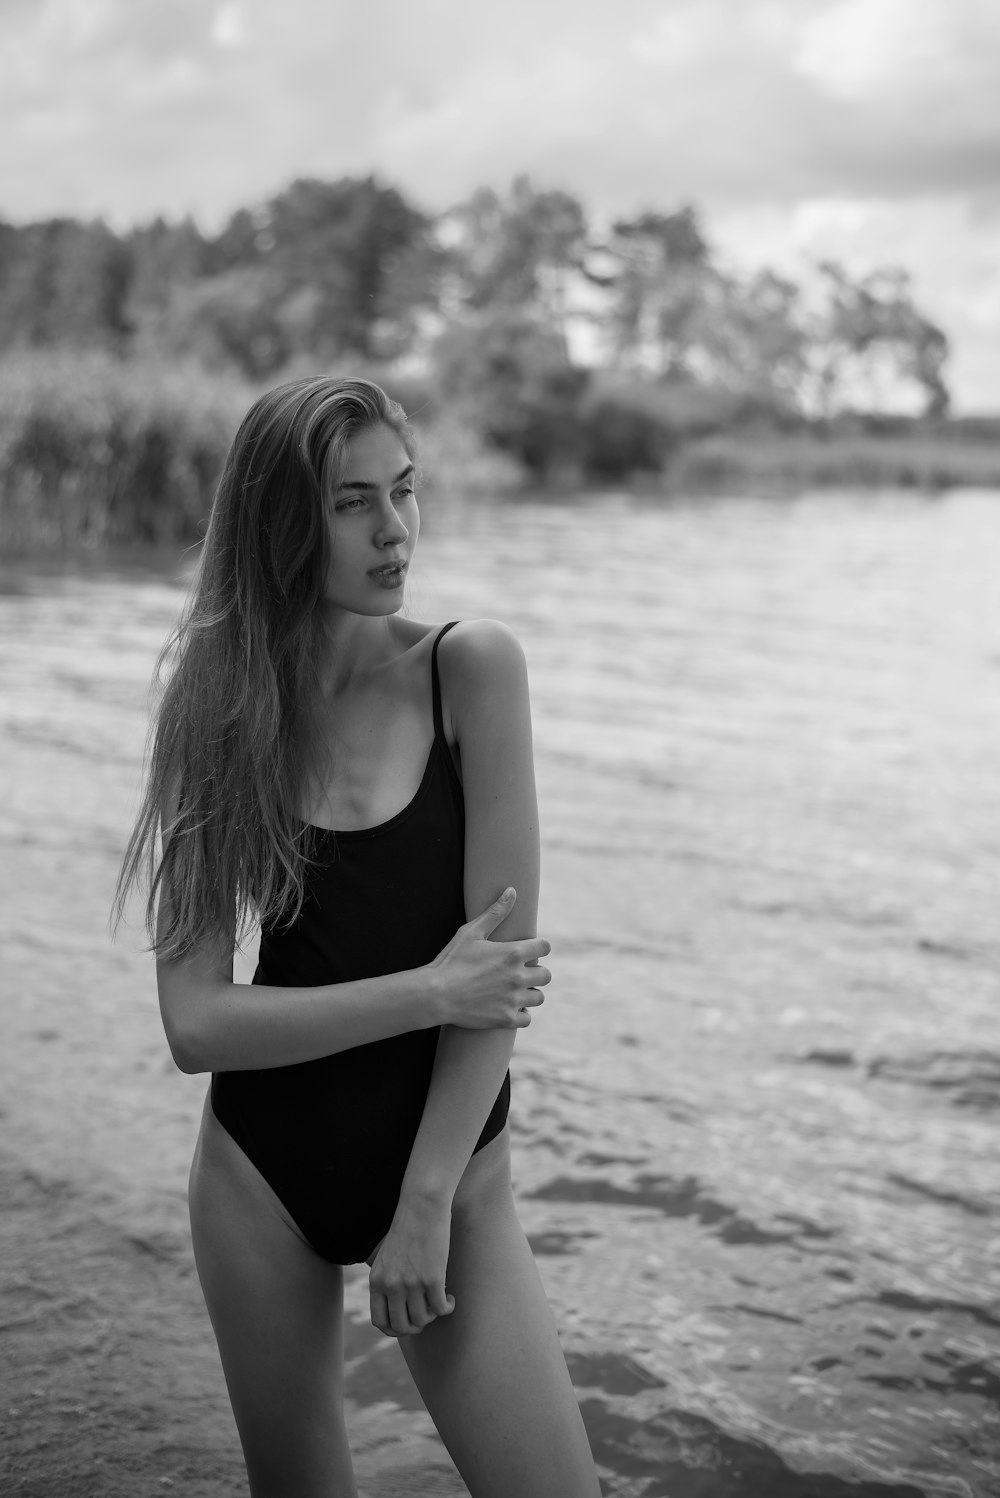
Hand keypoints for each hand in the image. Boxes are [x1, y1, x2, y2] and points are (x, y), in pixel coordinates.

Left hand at [367, 1198, 454, 1338]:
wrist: (421, 1205)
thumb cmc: (407, 1226)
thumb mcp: (387, 1255)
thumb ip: (387, 1279)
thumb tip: (398, 1303)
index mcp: (377, 1280)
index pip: (380, 1321)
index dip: (395, 1329)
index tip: (407, 1323)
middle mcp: (391, 1285)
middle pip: (402, 1327)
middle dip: (416, 1327)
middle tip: (426, 1315)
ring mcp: (411, 1284)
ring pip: (422, 1320)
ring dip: (433, 1316)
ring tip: (439, 1301)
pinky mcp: (432, 1278)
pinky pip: (441, 1308)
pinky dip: (447, 1307)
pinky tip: (450, 1297)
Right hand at [427, 887, 550, 1029]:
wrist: (435, 994)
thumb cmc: (451, 960)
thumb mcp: (471, 932)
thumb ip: (495, 912)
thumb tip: (512, 891)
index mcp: (513, 953)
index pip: (545, 947)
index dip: (538, 948)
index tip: (529, 951)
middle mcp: (518, 976)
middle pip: (546, 975)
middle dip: (536, 972)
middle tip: (519, 972)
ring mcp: (513, 999)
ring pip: (539, 997)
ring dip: (529, 993)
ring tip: (514, 990)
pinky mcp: (506, 1019)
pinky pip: (527, 1018)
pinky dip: (520, 1013)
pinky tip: (508, 1007)